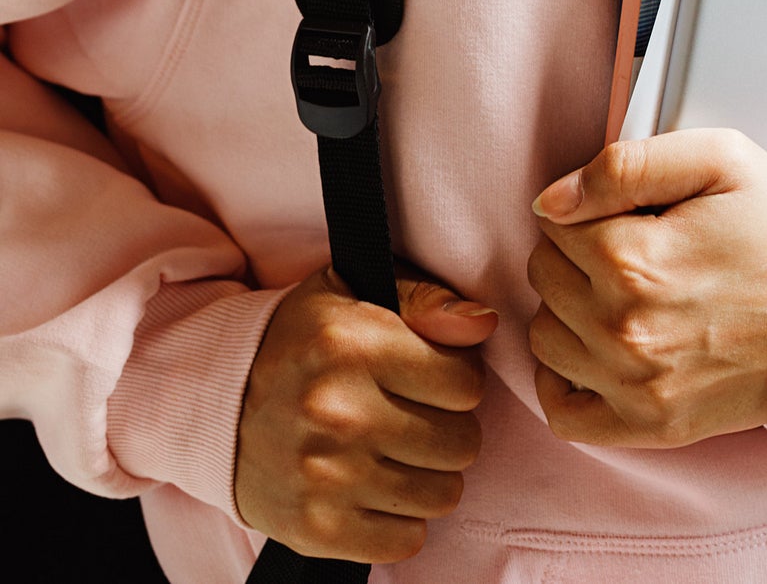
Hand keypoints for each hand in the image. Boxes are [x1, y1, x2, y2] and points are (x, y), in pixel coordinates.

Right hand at [234, 265, 496, 564]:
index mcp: (352, 344)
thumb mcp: (353, 294)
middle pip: (461, 442)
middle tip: (414, 417)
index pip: (465, 382)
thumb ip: (425, 298)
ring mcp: (328, 477)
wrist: (216, 408)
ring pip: (443, 494)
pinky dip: (401, 520)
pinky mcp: (317, 530)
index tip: (432, 379)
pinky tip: (376, 489)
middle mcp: (339, 411)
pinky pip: (408, 540)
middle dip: (449, 429)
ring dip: (429, 476)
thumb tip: (482, 322)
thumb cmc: (300, 344)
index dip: (459, 380)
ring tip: (396, 452)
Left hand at [527, 128, 766, 447]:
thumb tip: (551, 201)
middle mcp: (626, 332)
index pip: (554, 222)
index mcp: (636, 261)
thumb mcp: (717, 159)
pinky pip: (564, 414)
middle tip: (632, 245)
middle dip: (576, 251)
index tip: (630, 211)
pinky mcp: (651, 426)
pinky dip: (565, 380)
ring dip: (570, 309)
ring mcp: (636, 387)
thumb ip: (626, 165)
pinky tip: (596, 348)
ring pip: (546, 337)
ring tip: (622, 292)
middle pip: (545, 276)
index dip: (588, 206)